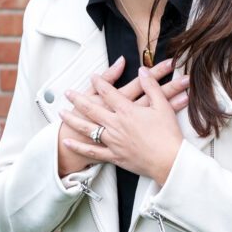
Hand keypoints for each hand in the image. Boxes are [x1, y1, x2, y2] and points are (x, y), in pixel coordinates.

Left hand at [61, 66, 186, 186]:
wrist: (169, 161)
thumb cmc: (168, 134)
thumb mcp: (163, 106)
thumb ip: (151, 86)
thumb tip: (142, 71)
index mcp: (127, 111)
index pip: (108, 92)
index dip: (99, 83)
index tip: (92, 77)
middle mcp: (116, 125)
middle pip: (92, 109)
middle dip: (78, 99)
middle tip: (68, 93)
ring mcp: (113, 141)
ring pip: (87, 128)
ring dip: (72, 120)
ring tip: (61, 114)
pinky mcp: (114, 156)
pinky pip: (92, 151)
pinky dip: (78, 146)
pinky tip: (68, 142)